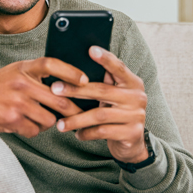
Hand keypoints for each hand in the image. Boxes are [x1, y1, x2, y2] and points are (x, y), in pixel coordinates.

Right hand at [0, 58, 86, 136]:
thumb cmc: (0, 85)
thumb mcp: (17, 71)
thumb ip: (38, 74)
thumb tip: (69, 84)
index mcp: (24, 68)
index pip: (51, 64)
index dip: (71, 72)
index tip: (85, 80)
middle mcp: (21, 83)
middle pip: (58, 98)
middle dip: (74, 110)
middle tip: (81, 115)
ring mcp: (16, 102)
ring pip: (49, 119)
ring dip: (49, 122)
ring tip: (38, 117)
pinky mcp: (11, 119)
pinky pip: (34, 130)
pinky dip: (33, 130)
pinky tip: (24, 123)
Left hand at [51, 46, 148, 163]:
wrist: (132, 142)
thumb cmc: (116, 112)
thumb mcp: (113, 96)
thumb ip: (104, 83)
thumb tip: (73, 68)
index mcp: (132, 82)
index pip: (119, 67)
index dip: (105, 58)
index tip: (90, 49)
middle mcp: (137, 97)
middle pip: (102, 91)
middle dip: (75, 90)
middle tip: (55, 89)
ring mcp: (136, 115)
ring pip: (100, 115)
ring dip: (77, 119)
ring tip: (60, 123)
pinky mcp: (132, 133)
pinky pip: (103, 132)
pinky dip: (87, 133)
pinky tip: (77, 134)